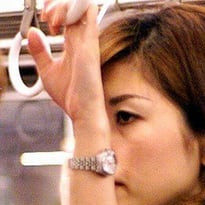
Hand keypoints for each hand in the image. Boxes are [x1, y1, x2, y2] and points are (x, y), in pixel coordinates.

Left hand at [26, 0, 105, 126]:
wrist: (83, 111)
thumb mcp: (46, 70)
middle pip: (74, 7)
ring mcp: (87, 40)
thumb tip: (32, 33)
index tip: (45, 17)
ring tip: (50, 20)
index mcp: (75, 45)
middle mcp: (82, 40)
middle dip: (56, 4)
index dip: (56, 9)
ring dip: (61, 6)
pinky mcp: (89, 44)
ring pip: (80, 6)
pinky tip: (56, 23)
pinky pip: (87, 15)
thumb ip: (39, 51)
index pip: (69, 16)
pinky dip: (70, 10)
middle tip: (46, 17)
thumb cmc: (72, 96)